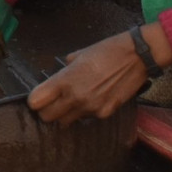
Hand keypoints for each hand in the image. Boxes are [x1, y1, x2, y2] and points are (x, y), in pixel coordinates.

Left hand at [27, 27, 161, 124]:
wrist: (136, 56)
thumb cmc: (106, 51)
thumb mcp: (79, 55)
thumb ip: (65, 70)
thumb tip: (58, 78)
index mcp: (66, 80)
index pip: (37, 102)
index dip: (35, 100)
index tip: (38, 97)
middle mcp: (76, 97)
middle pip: (48, 117)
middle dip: (47, 111)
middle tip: (52, 103)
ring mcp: (91, 108)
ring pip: (67, 121)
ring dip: (66, 114)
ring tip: (75, 100)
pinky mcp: (105, 113)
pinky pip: (87, 118)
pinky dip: (86, 112)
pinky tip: (93, 99)